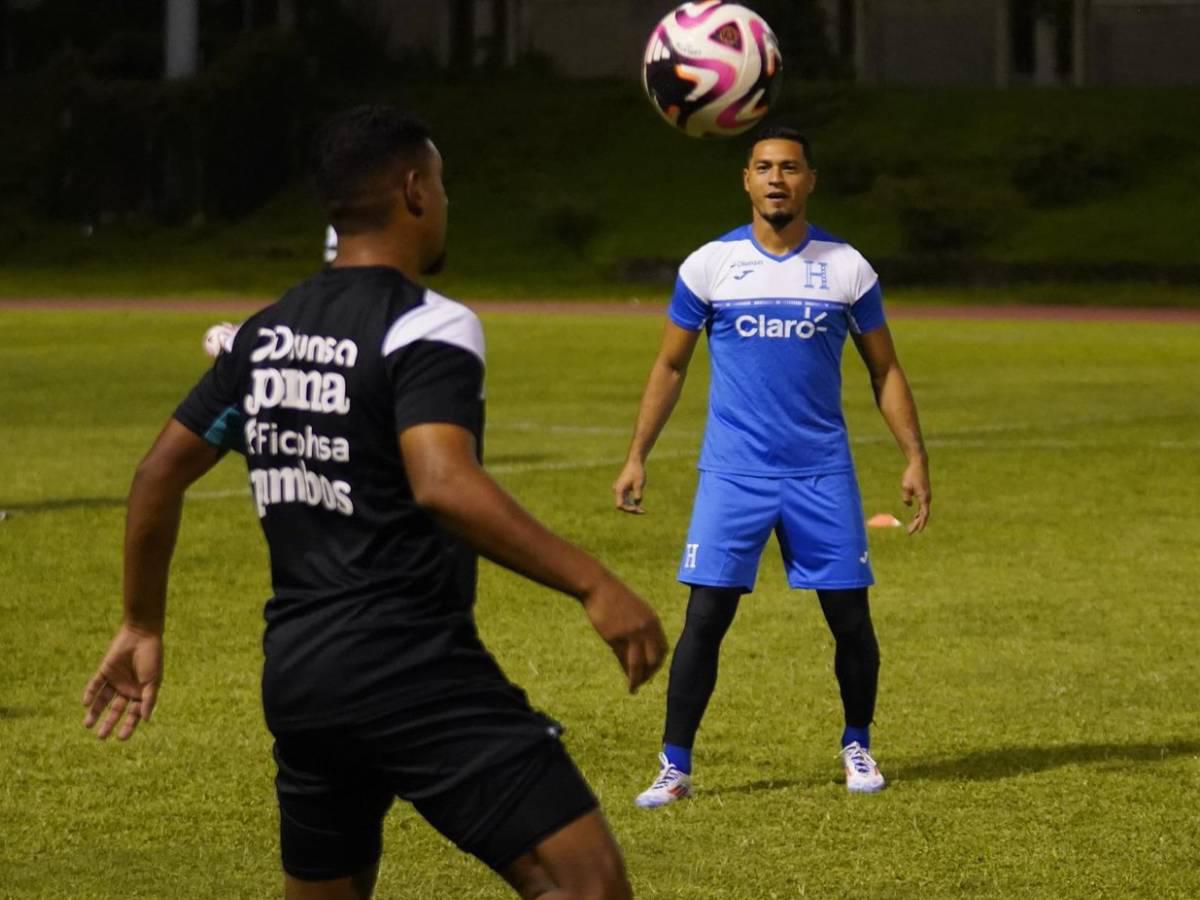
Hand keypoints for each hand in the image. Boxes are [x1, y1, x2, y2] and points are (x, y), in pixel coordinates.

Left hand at [82, 624, 162, 740]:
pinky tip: (86, 704)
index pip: (133, 714)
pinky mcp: (104, 671)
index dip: (128, 726)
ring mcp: (115, 681)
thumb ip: (149, 699)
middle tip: (101, 736)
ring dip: (95, 712)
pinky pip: (95, 685)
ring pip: (102, 701)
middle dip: (108, 723)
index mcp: (141, 693)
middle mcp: (127, 689)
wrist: (142, 635)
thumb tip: (145, 719)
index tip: (121, 738)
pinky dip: (90, 694)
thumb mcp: (153, 681)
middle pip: (115, 710)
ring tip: (87, 725)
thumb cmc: (152, 658)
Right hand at [581, 575, 667, 692]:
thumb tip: (640, 652)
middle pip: (654, 659)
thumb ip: (641, 631)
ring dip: (638, 679)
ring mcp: (631, 633)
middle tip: (643, 682)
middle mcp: (646, 628)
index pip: (662, 649)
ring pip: (639, 664)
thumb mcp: (633, 613)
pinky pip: (623, 659)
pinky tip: (626, 680)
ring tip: (634, 688)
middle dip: (650, 673)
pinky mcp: (615, 637)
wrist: (598, 587)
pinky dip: (626, 673)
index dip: (658, 663)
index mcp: (653, 621)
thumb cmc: (614, 598)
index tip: (651, 671)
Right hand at [612, 460, 646, 513]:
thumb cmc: (637, 472)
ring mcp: (619, 489)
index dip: (629, 509)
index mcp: (619, 489)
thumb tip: (638, 504)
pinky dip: (632, 502)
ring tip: (642, 510)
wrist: (635, 461)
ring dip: (632, 506)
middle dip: (632, 509)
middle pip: (622, 505)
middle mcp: (617, 490)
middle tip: (643, 511)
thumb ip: (638, 496)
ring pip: (624, 502)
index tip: (638, 509)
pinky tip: (639, 504)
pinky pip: (626, 498)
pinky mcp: (623, 488)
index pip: (620, 505)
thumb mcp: (639, 485)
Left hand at [900, 458, 931, 533]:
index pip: (923, 515)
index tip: (916, 532)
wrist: (919, 464)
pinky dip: (919, 513)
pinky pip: (923, 506)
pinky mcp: (924, 493)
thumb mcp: (905, 486)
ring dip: (918, 519)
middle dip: (917, 524)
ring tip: (911, 527)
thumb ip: (906, 497)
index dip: (920, 524)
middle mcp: (927, 498)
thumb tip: (908, 505)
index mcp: (924, 498)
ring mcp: (927, 496)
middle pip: (923, 515)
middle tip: (909, 532)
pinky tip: (915, 516)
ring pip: (923, 511)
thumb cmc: (911, 474)